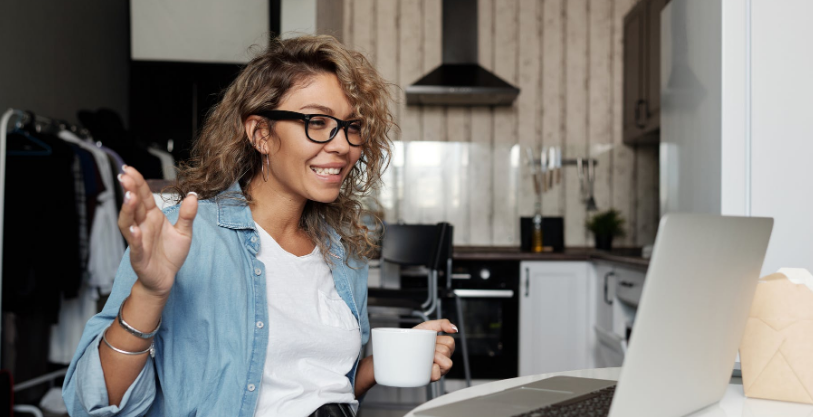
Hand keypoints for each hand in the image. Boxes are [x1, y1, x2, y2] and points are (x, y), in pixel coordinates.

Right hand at [117, 166, 197, 298]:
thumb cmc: (170, 254)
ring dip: (128, 210)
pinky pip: (135, 245)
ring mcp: (138, 240)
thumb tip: (193, 196)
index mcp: (152, 217)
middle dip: (129, 190)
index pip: (143, 196)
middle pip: (134, 205)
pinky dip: (133, 237)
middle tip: (126, 176)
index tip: (130, 169)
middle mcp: (142, 226)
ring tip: (129, 197)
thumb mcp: (184, 232)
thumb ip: (187, 215)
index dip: (137, 183)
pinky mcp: (139, 256)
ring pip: (128, 223)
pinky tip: (134, 229)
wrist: (166, 278)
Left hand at [414, 319, 457, 381]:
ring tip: (425, 357)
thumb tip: (454, 329)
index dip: (439, 340)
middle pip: (447, 352)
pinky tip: (425, 366)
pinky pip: (438, 375)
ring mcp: (438, 369)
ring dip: (434, 358)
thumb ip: (442, 323)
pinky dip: (432, 370)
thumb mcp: (427, 327)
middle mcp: (443, 359)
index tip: (430, 340)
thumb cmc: (414, 338)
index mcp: (444, 347)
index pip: (450, 342)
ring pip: (447, 364)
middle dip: (435, 349)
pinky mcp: (431, 377)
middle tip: (426, 349)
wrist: (399, 347)